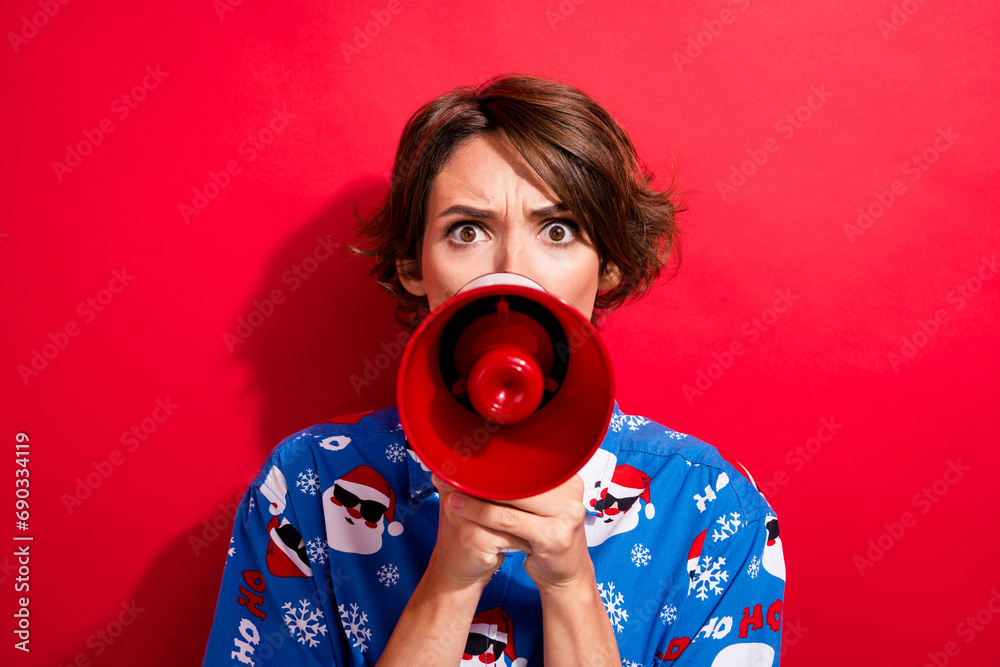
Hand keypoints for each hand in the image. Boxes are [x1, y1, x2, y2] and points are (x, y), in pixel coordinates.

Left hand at [430, 474, 592, 591]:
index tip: (466, 454)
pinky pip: (508, 520)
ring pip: (511, 497)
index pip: (525, 462)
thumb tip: (481, 461)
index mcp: (567, 479)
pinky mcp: (553, 537)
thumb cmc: (547, 538)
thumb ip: (521, 487)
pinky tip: (459, 506)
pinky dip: (480, 512)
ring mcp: (565, 515)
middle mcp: (570, 494)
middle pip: (520, 476)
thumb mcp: (540, 507)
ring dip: (475, 491)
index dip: (494, 458)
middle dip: (482, 472)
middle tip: (452, 464)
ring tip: (448, 484)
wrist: (567, 575)